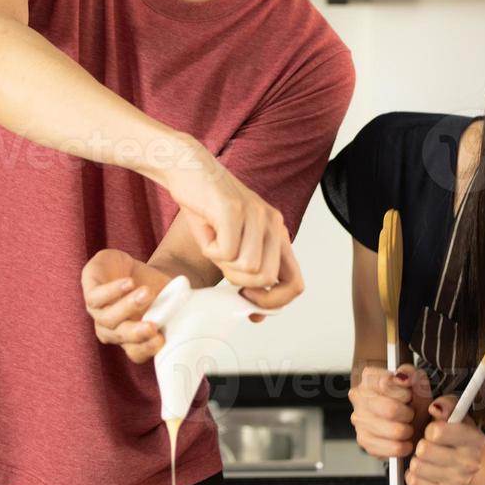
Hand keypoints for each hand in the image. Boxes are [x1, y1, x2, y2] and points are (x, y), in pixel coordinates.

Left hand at [81, 250, 172, 362]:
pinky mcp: (91, 291)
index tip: (162, 339)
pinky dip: (113, 291)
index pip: (136, 352)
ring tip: (146, 292)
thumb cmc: (153, 288)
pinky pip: (96, 297)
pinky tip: (129, 282)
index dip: (147, 348)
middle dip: (136, 332)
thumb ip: (176, 311)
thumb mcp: (168, 300)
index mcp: (131, 339)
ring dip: (128, 306)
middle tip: (153, 326)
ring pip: (108, 318)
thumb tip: (191, 317)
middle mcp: (112, 330)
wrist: (131, 268)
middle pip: (120, 336)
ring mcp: (99, 312)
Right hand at [164, 146, 304, 309]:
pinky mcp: (235, 209)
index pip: (295, 283)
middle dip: (238, 281)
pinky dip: (209, 249)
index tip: (248, 304)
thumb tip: (257, 314)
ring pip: (246, 268)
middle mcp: (274, 224)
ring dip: (221, 262)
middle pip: (266, 279)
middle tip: (222, 262)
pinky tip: (207, 230)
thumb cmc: (208, 211)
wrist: (189, 170)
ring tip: (214, 240)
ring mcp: (257, 215)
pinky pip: (225, 251)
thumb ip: (248, 274)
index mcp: (278, 235)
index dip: (273, 303)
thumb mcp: (233, 248)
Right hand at [348, 364, 432, 459]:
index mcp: (369, 378)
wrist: (409, 419)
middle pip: (390, 409)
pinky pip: (390, 448)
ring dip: (407, 430)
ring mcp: (358, 419)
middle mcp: (359, 397)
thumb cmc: (411, 400)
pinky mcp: (363, 440)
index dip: (404, 393)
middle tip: (410, 414)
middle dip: (408, 413)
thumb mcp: (417, 382)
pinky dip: (403, 446)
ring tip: (407, 426)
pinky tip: (404, 441)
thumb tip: (402, 377)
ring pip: (393, 431)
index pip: (386, 384)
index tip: (409, 396)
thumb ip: (412, 375)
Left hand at [405, 395, 484, 484]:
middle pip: (424, 450)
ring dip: (416, 459)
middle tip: (428, 444)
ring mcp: (459, 480)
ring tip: (426, 457)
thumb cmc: (457, 433)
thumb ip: (446, 404)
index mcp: (474, 438)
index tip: (434, 430)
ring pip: (417, 467)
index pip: (436, 432)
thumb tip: (435, 408)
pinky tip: (423, 468)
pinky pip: (414, 483)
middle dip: (421, 444)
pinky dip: (413, 474)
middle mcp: (470, 462)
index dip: (430, 429)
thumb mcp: (456, 412)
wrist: (469, 461)